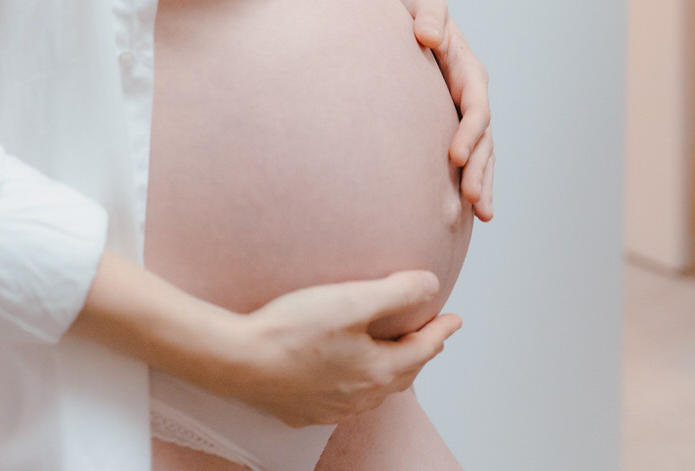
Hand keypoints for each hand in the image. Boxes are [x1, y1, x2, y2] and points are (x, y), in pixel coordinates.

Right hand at [221, 270, 461, 426]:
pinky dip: (359, 383)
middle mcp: (358, 396)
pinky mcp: (305, 409)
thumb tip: (431, 285)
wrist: (238, 361)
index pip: (422, 349)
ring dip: (393, 369)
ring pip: (375, 390)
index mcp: (375, 370)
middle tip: (432, 336)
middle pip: (402, 373)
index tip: (455, 320)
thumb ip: (395, 291)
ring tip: (396, 354)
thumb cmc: (291, 330)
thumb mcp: (350, 299)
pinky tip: (348, 375)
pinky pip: (345, 400)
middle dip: (421, 352)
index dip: (441, 331)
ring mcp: (331, 407)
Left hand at [391, 0, 493, 221]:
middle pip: (483, 136)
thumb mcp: (419, 5)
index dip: (469, 130)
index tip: (454, 156)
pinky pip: (468, 156)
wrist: (398, 22)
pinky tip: (472, 210)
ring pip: (481, 151)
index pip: (475, 103)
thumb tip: (430, 35)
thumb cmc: (410, 13)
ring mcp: (463, 112)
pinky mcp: (451, 125)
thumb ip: (428, 15)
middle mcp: (471, 93)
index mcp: (466, 67)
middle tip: (471, 196)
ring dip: (483, 180)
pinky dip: (474, 179)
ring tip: (482, 212)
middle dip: (479, 166)